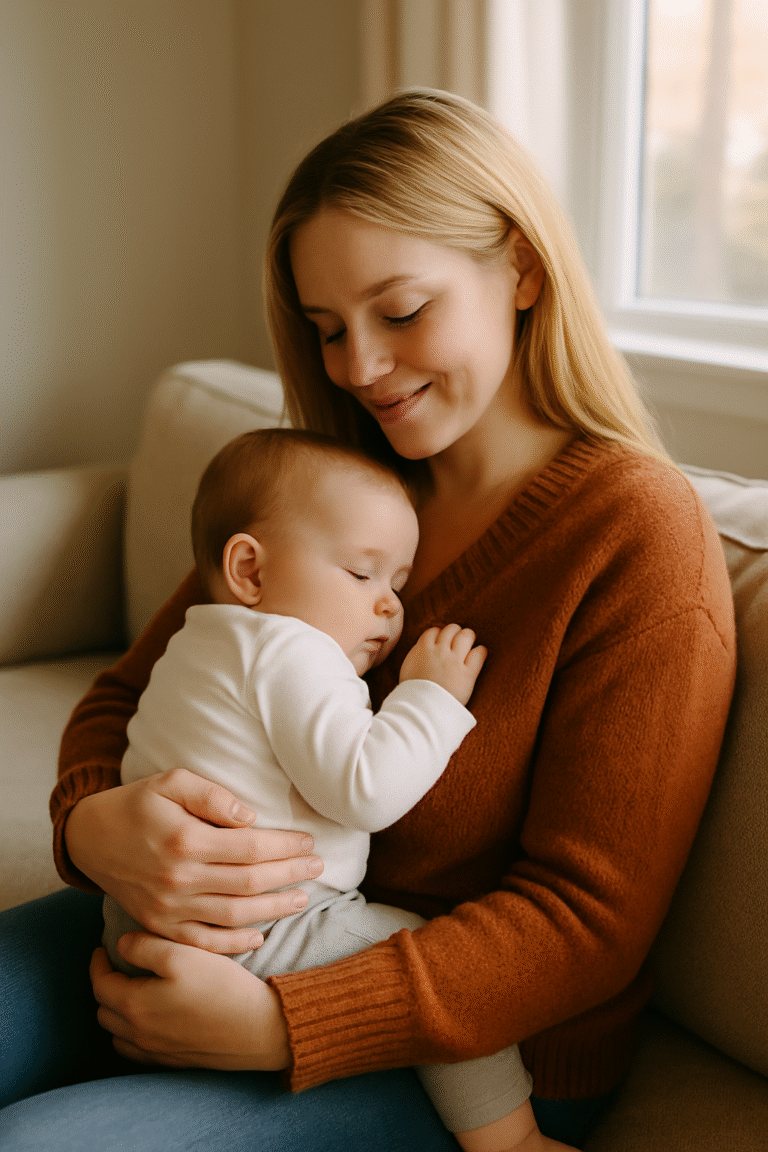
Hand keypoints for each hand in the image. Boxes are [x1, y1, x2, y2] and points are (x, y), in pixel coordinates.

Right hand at [65, 769, 323, 951]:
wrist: (89, 838)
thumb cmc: (136, 804)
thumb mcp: (170, 782)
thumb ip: (212, 795)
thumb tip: (251, 818)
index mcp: (186, 840)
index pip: (251, 848)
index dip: (285, 846)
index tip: (308, 841)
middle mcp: (179, 879)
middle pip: (249, 882)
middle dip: (290, 875)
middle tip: (318, 867)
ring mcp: (169, 908)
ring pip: (234, 916)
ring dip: (273, 909)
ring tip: (301, 899)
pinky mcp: (160, 925)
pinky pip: (203, 942)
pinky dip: (234, 944)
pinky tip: (260, 935)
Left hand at [90, 934, 289, 1069]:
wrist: (257, 1027)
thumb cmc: (220, 986)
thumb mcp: (182, 954)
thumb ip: (145, 946)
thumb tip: (120, 944)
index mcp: (135, 1005)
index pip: (100, 984)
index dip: (97, 963)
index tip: (102, 948)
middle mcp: (139, 1034)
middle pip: (104, 1011)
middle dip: (104, 987)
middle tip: (116, 967)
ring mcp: (156, 1052)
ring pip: (118, 1035)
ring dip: (117, 1013)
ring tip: (130, 992)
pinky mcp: (175, 1061)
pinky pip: (138, 1052)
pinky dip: (133, 1035)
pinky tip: (149, 1021)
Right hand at [399, 624, 486, 705]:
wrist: (421, 709)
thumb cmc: (412, 693)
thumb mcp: (408, 669)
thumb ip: (417, 655)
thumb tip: (424, 649)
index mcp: (422, 649)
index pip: (434, 631)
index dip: (439, 635)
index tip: (441, 642)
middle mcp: (440, 650)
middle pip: (451, 629)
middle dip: (455, 633)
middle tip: (457, 641)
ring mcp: (454, 661)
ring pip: (466, 635)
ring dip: (468, 637)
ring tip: (469, 644)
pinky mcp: (468, 673)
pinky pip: (479, 653)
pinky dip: (481, 651)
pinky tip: (479, 654)